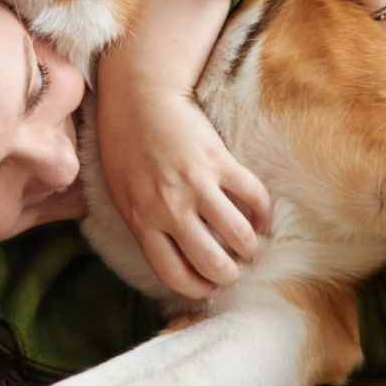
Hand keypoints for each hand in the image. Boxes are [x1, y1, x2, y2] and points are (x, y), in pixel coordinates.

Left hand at [96, 85, 270, 298]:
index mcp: (142, 220)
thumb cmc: (125, 145)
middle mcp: (170, 208)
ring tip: (250, 247)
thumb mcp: (122, 193)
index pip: (173, 273)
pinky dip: (264, 214)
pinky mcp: (219, 161)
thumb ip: (145, 223)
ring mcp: (197, 185)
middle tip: (234, 271)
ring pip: (238, 235)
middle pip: (211, 262)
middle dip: (228, 275)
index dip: (197, 289)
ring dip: (250, 248)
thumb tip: (172, 252)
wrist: (140, 96)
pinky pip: (253, 196)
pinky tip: (263, 220)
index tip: (208, 288)